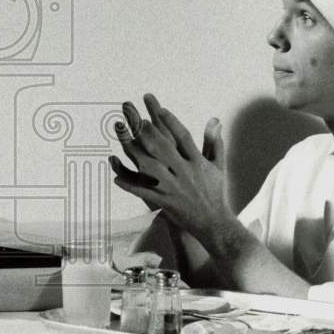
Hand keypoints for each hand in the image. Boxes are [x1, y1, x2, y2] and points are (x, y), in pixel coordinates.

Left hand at [109, 94, 231, 239]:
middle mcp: (185, 172)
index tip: (160, 109)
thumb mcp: (218, 165)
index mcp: (196, 162)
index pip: (183, 138)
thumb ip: (213, 141)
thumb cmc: (215, 192)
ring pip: (151, 167)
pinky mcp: (165, 202)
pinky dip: (130, 186)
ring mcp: (174, 188)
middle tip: (136, 118)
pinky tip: (116, 177)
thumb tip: (215, 119)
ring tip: (123, 138)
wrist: (215, 224)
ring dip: (135, 152)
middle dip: (149, 132)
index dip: (171, 123)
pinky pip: (144, 193)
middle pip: (163, 148)